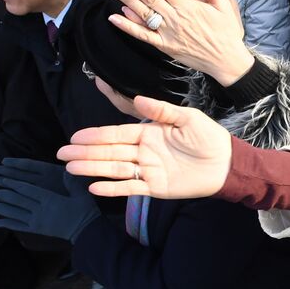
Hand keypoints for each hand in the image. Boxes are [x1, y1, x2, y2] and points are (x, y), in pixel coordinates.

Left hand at [0, 158, 99, 241]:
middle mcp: (40, 210)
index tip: (3, 179)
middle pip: (18, 200)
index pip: (27, 189)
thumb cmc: (85, 212)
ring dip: (1, 208)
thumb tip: (67, 169)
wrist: (86, 231)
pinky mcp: (37, 230)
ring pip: (15, 213)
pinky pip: (18, 226)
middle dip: (4, 194)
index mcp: (50, 199)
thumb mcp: (81, 194)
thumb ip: (71, 182)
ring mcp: (37, 221)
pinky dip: (6, 224)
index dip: (13, 184)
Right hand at [58, 95, 233, 198]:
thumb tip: (137, 99)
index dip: (96, 135)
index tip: (75, 136)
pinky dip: (113, 189)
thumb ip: (162, 111)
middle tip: (62, 152)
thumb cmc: (209, 138)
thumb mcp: (187, 118)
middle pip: (110, 152)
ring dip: (93, 168)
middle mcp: (144, 152)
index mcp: (149, 133)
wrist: (227, 164)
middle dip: (86, 152)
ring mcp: (148, 171)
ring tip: (71, 167)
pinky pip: (130, 188)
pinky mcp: (156, 188)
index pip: (117, 134)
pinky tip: (94, 187)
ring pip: (115, 169)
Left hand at [107, 0, 252, 86]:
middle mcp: (177, 17)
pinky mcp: (165, 46)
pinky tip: (114, 18)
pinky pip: (144, 35)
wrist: (227, 62)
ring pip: (144, 11)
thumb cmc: (228, 33)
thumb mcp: (226, 5)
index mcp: (191, 5)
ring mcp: (169, 32)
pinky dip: (128, 27)